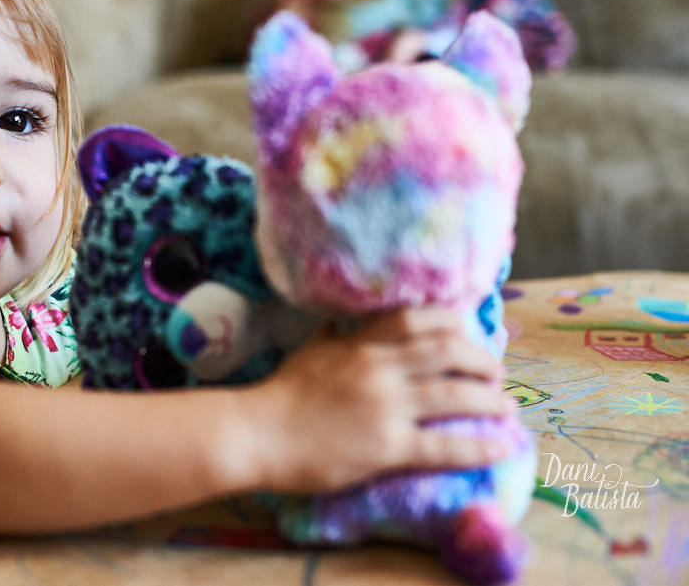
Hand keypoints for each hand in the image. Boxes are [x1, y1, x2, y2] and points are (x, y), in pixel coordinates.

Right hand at [242, 307, 515, 493]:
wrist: (257, 433)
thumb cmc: (281, 393)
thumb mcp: (311, 351)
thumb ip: (336, 334)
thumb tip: (342, 317)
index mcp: (361, 343)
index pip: (420, 319)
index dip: (455, 323)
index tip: (470, 334)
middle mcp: (379, 368)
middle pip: (448, 353)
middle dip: (481, 361)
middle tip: (495, 374)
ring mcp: (385, 407)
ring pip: (455, 395)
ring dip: (490, 401)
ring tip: (507, 408)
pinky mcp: (386, 447)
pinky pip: (443, 445)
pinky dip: (478, 446)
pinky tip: (500, 446)